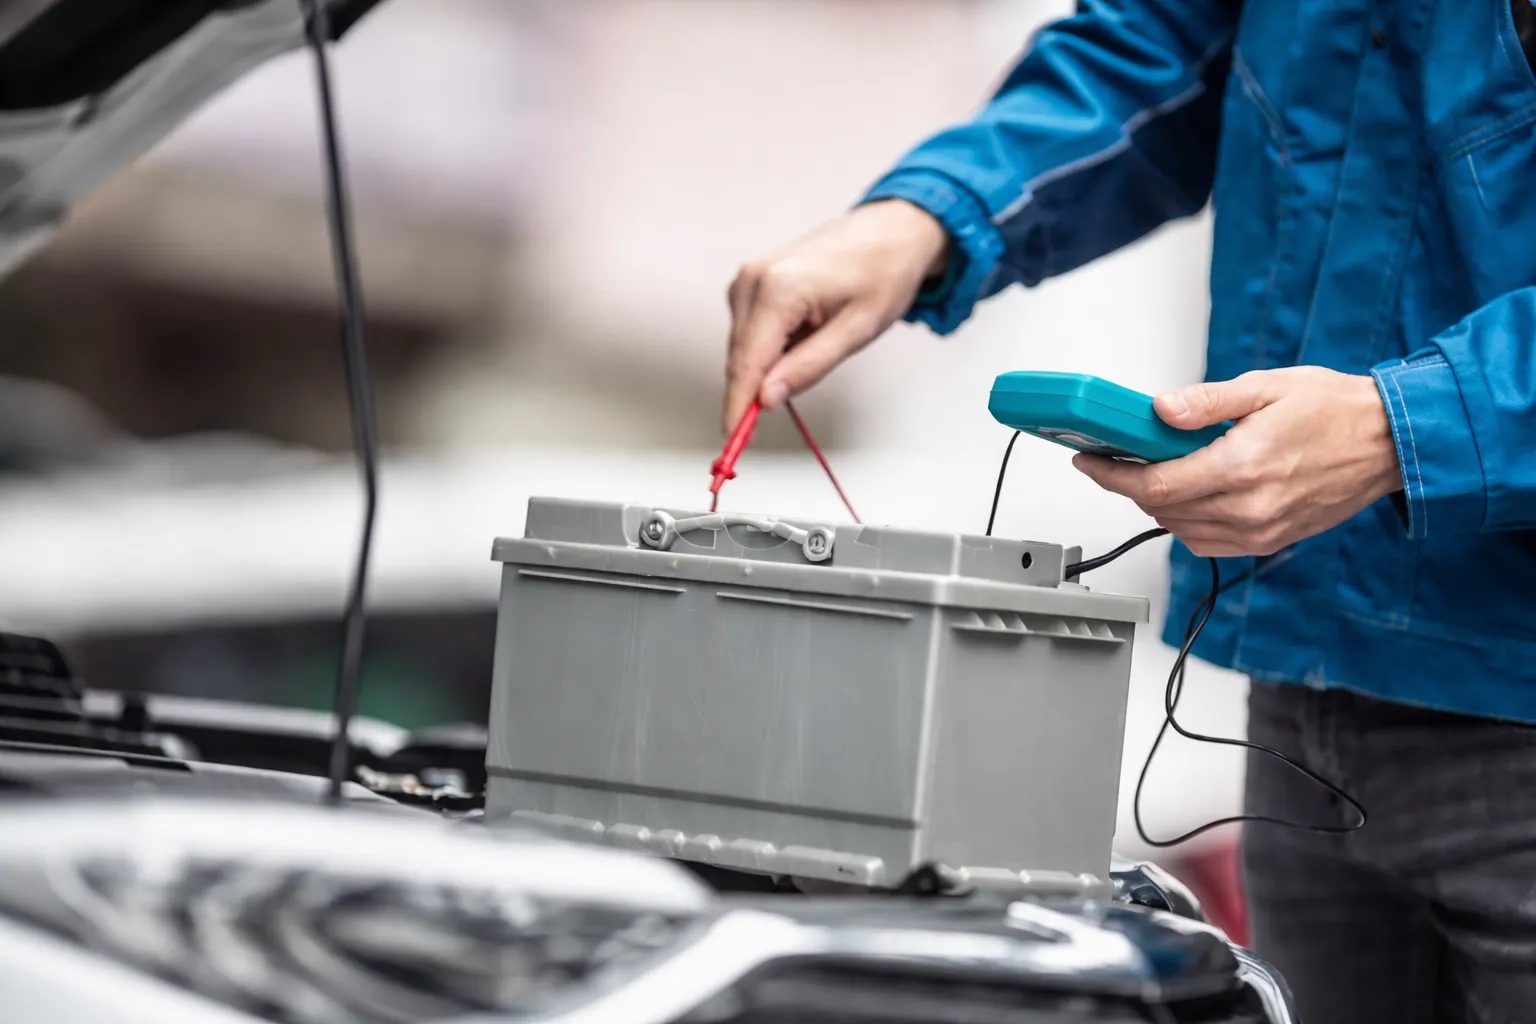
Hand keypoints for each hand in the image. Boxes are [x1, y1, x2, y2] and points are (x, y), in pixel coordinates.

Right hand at [723, 199, 948, 432]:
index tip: (732, 442)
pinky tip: (806, 333)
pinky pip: (751, 331)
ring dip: (769, 366)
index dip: (737, 408)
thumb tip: (768, 398)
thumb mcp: (856, 331)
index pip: (746, 364)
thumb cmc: (883, 272)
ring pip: (744, 348)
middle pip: (740, 359)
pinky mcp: (752, 282)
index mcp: (777, 290)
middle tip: (790, 404)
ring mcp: (749, 279)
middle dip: (756, 390)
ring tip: (819, 343)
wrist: (891, 232)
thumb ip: (809, 367)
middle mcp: (753, 281)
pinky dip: (771, 348)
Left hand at [1072, 367, 1402, 556]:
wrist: (1390, 443)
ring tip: (1156, 470)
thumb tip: (1159, 409)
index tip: (1091, 461)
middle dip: (1131, 484)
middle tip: (1120, 457)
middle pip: (1161, 509)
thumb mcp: (1266, 387)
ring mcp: (1260, 532)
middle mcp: (1250, 508)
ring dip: (1158, 504)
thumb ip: (1206, 403)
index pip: (1156, 485)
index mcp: (1243, 467)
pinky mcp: (1270, 542)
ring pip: (1179, 530)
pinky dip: (1186, 522)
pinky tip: (1190, 494)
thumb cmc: (1335, 410)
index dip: (1113, 475)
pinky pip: (1207, 543)